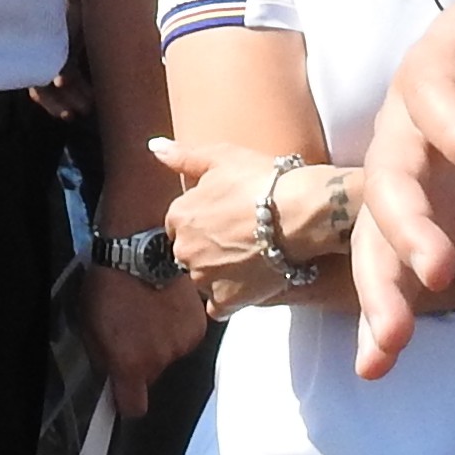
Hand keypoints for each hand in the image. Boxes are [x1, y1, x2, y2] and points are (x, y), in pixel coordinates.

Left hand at [78, 238, 204, 409]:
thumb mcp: (89, 324)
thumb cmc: (110, 282)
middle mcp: (160, 359)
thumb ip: (101, 358)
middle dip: (141, 362)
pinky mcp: (198, 326)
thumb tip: (110, 374)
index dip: (127, 401)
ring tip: (148, 313)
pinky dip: (175, 327)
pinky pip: (184, 337)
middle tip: (131, 333)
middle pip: (152, 377)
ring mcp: (183, 343)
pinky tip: (163, 305)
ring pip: (169, 356)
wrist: (140, 250)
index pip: (133, 406)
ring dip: (160, 342)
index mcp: (131, 363)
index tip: (123, 393)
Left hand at [147, 135, 336, 318]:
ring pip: (203, 279)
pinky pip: (219, 306)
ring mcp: (205, 277)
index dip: (204, 219)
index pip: (180, 223)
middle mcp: (184, 250)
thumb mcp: (221, 157)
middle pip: (190, 252)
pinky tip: (248, 282)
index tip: (225, 216)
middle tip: (239, 236)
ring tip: (249, 257)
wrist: (299, 213)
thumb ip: (183, 156)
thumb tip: (155, 147)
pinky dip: (230, 298)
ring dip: (219, 272)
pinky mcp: (226, 300)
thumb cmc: (262, 181)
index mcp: (179, 216)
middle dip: (208, 247)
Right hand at [351, 0, 454, 377]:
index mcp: (432, 71)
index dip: (454, 129)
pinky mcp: (421, 223)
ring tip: (389, 345)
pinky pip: (394, 271)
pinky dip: (385, 315)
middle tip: (439, 268)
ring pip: (379, 237)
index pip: (433, 100)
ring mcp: (408, 181)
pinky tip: (380, 365)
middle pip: (391, 178)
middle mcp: (405, 129)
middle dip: (408, 225)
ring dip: (383, 288)